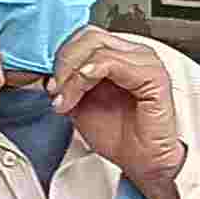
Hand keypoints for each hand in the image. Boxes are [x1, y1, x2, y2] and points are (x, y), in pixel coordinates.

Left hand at [47, 28, 187, 186]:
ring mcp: (145, 61)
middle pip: (88, 36)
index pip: (84, 36)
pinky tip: (80, 91)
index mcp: (119, 55)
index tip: (48, 84)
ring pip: (97, 48)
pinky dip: (89, 75)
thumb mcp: (80, 105)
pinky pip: (112, 62)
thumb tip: (46, 73)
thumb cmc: (119, 135)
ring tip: (66, 99)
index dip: (61, 56)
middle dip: (63, 63)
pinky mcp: (153, 76)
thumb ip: (67, 84)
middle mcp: (133, 53)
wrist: (141, 162)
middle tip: (55, 90)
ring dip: (72, 74)